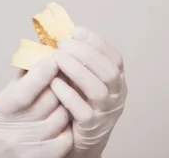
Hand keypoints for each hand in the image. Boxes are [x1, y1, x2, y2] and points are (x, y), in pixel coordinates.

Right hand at [0, 56, 72, 157]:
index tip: (52, 58)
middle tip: (63, 71)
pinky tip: (60, 119)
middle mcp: (15, 132)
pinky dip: (66, 124)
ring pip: (61, 115)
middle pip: (48, 100)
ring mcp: (32, 146)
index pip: (25, 91)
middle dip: (57, 82)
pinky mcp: (45, 157)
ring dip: (64, 103)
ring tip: (60, 97)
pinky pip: (67, 135)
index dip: (41, 73)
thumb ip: (17, 83)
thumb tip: (36, 58)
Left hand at [51, 26, 127, 156]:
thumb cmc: (78, 100)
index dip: (96, 42)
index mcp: (116, 79)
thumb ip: (73, 57)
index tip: (75, 31)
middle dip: (84, 53)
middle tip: (61, 45)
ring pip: (97, 90)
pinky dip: (68, 94)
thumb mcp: (80, 76)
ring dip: (76, 70)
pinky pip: (82, 110)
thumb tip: (52, 32)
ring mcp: (105, 112)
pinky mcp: (91, 127)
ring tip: (56, 59)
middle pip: (108, 71)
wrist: (80, 137)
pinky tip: (53, 82)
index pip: (114, 57)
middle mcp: (116, 95)